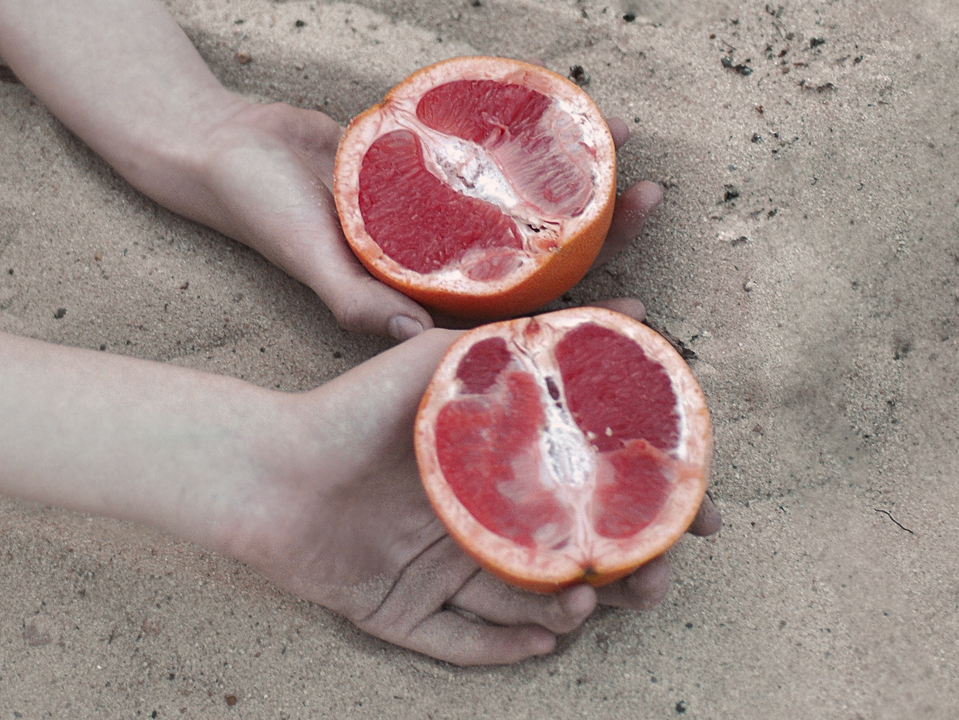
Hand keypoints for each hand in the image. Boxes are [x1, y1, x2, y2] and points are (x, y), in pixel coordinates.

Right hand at [180, 100, 662, 341]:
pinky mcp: (427, 172)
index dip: (574, 322)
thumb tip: (412, 335)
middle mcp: (436, 266)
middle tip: (653, 199)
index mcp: (418, 300)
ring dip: (577, 187)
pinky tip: (571, 121)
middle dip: (599, 236)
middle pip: (534, 262)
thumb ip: (350, 296)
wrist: (228, 147)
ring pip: (521, 210)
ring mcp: (435, 218)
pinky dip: (527, 145)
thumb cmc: (258, 208)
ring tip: (628, 155)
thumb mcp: (303, 251)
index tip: (642, 310)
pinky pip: (488, 161)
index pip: (509, 322)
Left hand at [235, 312, 719, 666]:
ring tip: (592, 602)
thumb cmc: (349, 411)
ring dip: (565, 611)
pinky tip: (542, 642)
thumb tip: (606, 310)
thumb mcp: (435, 365)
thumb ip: (509, 345)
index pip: (579, 494)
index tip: (693, 510)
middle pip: (563, 559)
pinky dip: (500, 648)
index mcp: (488, 471)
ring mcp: (436, 571)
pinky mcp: (400, 612)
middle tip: (655, 577)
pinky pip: (460, 644)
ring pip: (520, 606)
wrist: (264, 467)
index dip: (637, 507)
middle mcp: (470, 522)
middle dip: (618, 573)